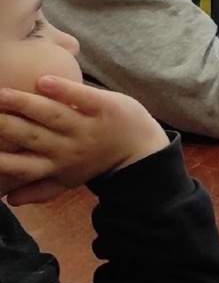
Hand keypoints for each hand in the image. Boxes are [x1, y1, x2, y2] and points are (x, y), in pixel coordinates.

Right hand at [0, 75, 167, 203]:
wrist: (141, 151)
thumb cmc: (95, 162)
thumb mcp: (68, 181)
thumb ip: (39, 189)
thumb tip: (8, 200)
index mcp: (56, 165)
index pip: (21, 166)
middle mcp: (68, 147)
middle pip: (31, 136)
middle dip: (5, 127)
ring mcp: (87, 126)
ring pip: (52, 115)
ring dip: (26, 105)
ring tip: (1, 94)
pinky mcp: (106, 107)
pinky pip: (83, 99)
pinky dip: (65, 91)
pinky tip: (43, 81)